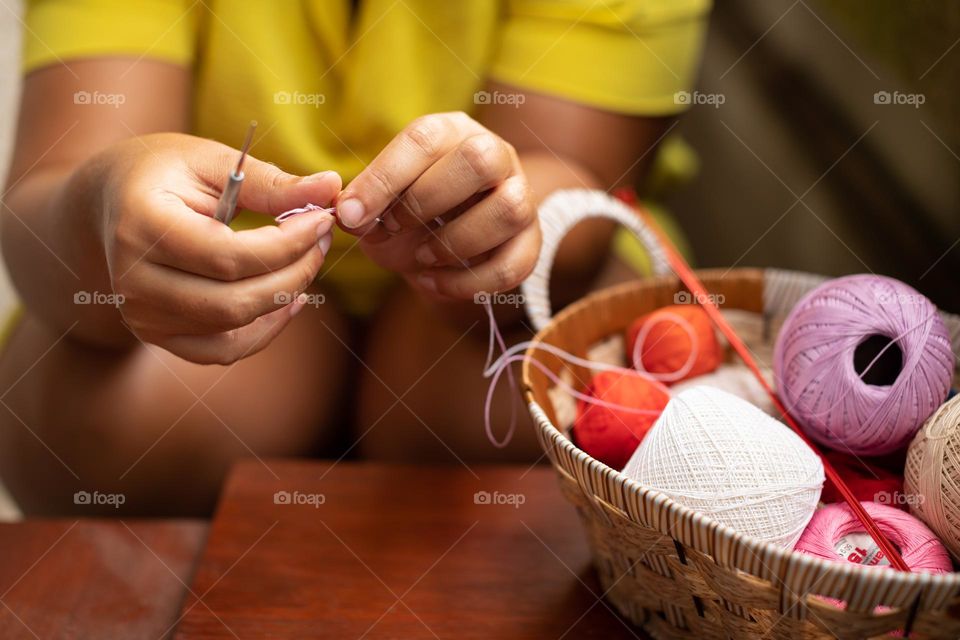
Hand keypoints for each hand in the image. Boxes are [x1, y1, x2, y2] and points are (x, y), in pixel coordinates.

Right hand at [96, 133, 339, 363]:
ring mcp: (141, 315)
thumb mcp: (212, 161)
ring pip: (233, 327)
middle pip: (234, 301)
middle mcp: (133, 280)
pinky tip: (289, 299)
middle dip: (295, 273)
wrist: (107, 203)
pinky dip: (264, 331)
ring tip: (307, 259)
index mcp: (143, 226)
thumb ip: (271, 182)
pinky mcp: (155, 335)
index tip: (322, 219)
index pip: (229, 256)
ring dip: (285, 296)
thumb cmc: (164, 172)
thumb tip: (331, 187)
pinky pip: (223, 351)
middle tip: (322, 239)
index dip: (288, 245)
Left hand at [337, 112, 540, 299]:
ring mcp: (521, 196)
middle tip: (392, 227)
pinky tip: (433, 284)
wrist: (446, 241)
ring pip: (509, 209)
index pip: (426, 138)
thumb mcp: (380, 204)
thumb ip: (361, 206)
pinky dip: (467, 283)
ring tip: (421, 257)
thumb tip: (347, 214)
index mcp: (452, 132)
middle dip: (426, 200)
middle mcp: (496, 155)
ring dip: (455, 241)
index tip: (351, 214)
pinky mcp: (531, 241)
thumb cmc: (410, 212)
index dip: (385, 177)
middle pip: (480, 160)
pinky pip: (514, 264)